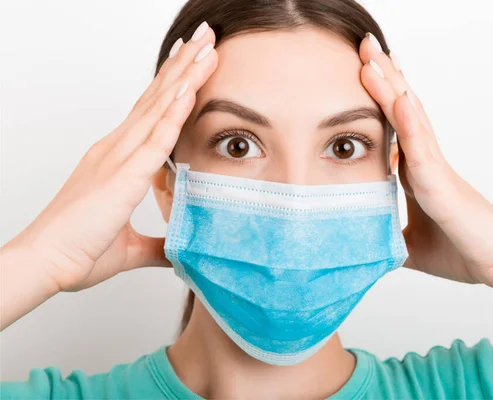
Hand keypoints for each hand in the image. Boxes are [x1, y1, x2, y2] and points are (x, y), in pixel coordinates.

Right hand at [7, 25, 217, 292]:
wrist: (47, 264)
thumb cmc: (77, 250)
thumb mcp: (130, 246)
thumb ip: (156, 243)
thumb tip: (177, 249)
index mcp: (116, 160)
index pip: (151, 113)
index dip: (172, 85)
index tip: (191, 62)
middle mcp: (116, 149)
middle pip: (156, 98)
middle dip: (183, 66)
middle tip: (204, 36)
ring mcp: (118, 158)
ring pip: (158, 108)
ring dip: (185, 76)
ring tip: (205, 46)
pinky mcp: (123, 175)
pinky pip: (155, 139)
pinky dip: (173, 112)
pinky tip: (190, 88)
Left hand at [358, 33, 492, 292]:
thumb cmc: (463, 250)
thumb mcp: (409, 245)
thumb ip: (386, 236)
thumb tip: (362, 243)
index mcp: (416, 173)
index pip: (393, 127)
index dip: (377, 98)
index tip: (361, 70)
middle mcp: (426, 163)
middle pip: (402, 111)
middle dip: (383, 77)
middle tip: (364, 44)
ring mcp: (436, 171)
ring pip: (411, 121)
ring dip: (391, 88)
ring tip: (374, 56)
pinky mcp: (444, 188)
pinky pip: (423, 153)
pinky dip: (410, 125)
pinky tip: (399, 99)